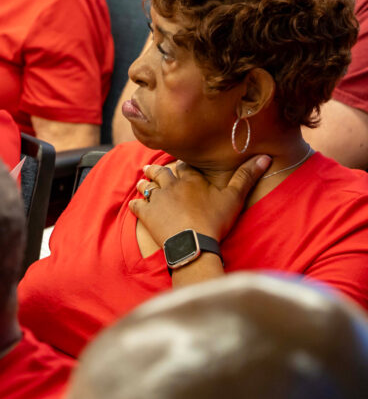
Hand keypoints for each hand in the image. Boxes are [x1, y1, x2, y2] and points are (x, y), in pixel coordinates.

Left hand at [129, 155, 270, 244]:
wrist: (192, 241)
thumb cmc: (214, 220)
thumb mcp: (234, 198)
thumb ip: (246, 176)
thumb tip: (265, 157)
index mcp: (191, 179)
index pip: (184, 166)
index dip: (181, 166)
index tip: (179, 164)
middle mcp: (171, 184)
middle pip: (161, 173)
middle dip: (157, 170)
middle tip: (151, 168)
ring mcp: (156, 198)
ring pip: (147, 186)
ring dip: (144, 184)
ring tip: (141, 181)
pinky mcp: (146, 213)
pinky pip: (137, 206)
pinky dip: (135, 204)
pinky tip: (134, 204)